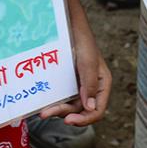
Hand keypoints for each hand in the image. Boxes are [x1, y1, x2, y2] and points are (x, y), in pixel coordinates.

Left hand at [40, 0, 110, 125]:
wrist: (68, 26)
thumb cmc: (82, 42)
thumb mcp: (87, 63)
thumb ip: (90, 85)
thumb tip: (90, 108)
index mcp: (103, 84)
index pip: (97, 109)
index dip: (85, 118)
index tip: (69, 120)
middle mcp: (92, 87)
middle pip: (81, 110)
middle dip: (66, 114)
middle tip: (47, 113)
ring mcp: (79, 85)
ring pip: (70, 106)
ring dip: (58, 110)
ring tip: (43, 111)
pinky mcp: (67, 82)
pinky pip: (62, 97)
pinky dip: (54, 102)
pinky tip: (45, 103)